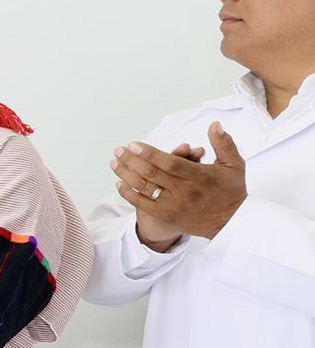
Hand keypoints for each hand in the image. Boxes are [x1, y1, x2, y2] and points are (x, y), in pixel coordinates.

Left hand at [110, 122, 246, 246]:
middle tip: (119, 150)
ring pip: (144, 188)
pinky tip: (119, 183)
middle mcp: (184, 192)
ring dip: (126, 174)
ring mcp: (174, 205)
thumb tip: (214, 124)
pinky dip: (129, 194)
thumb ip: (223, 143)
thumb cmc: (231, 190)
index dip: (150, 154)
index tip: (134, 144)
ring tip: (115, 162)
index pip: (170, 163)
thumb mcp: (234, 165)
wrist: (231, 223)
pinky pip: (142, 204)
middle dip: (131, 160)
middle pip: (152, 174)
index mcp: (199, 176)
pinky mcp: (167, 216)